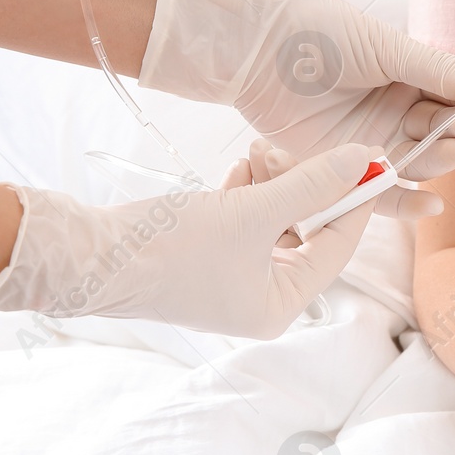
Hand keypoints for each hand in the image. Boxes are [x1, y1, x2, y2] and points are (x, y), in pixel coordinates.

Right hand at [0, 143, 379, 337]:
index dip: (353, 199)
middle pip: (307, 233)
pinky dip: (247, 193)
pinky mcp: (207, 258)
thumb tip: (363, 160)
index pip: (336, 247)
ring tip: (256, 153)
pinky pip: (246, 222)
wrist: (88, 256)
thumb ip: (309, 185)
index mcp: (279, 306)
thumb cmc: (170, 247)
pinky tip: (238, 169)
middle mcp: (260, 300)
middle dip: (303, 187)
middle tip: (290, 149)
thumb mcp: (250, 211)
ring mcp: (233, 280)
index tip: (366, 157)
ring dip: (272, 183)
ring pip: (276, 222)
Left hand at [137, 0, 454, 217]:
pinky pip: (380, 193)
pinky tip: (431, 205)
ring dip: (442, 159)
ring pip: (419, 161)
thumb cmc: (316, 31)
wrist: (253, 47)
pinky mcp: (342, 168)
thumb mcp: (385, 47)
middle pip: (443, 131)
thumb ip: (440, 71)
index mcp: (409, 74)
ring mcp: (371, 140)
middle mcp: (395, 110)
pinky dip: (406, 202)